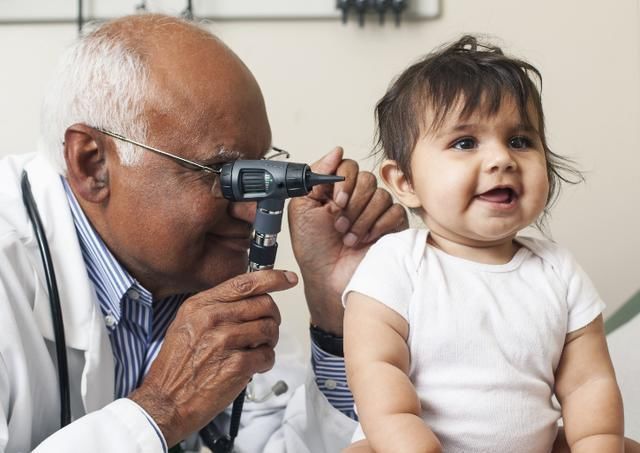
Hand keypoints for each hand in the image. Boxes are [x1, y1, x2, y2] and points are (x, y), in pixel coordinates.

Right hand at [129, 270, 297, 446]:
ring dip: (269, 341)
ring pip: (270, 329)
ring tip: (255, 350)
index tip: (289, 278)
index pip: (245, 283)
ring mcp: (225, 341)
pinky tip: (252, 367)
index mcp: (201, 305)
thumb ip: (216, 307)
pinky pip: (268, 355)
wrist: (165, 401)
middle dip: (272, 317)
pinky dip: (265, 362)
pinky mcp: (236, 365)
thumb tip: (250, 297)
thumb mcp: (187, 323)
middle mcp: (212, 319)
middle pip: (264, 304)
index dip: (273, 278)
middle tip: (266, 330)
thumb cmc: (177, 366)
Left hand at [288, 147, 407, 334]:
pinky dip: (378, 227)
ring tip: (349, 237)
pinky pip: (394, 213)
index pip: (349, 166)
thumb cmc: (313, 248)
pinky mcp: (391, 226)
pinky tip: (365, 240)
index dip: (344, 182)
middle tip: (339, 225)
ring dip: (362, 220)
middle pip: (368, 179)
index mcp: (336, 189)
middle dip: (352, 205)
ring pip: (381, 196)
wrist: (328, 277)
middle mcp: (357, 197)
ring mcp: (375, 211)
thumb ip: (315, 175)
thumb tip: (336, 151)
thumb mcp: (302, 208)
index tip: (334, 203)